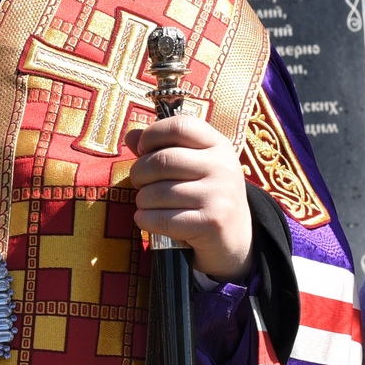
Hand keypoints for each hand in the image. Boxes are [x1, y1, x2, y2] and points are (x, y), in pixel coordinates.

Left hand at [124, 114, 252, 281]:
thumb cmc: (205, 196)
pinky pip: (161, 219)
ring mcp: (219, 196)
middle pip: (163, 160)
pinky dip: (145, 220)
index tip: (143, 149)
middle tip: (139, 182)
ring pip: (157, 192)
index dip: (153, 134)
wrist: (234, 238)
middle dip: (139, 172)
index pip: (180, 126)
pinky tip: (147, 220)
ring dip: (141, 200)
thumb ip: (162, 149)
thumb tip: (130, 136)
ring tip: (147, 203)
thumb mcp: (192, 167)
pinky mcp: (211, 223)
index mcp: (219, 146)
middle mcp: (223, 167)